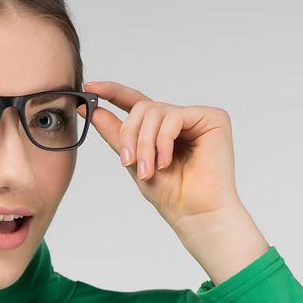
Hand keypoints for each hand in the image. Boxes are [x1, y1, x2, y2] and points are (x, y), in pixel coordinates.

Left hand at [79, 81, 246, 236]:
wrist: (195, 214)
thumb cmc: (171, 195)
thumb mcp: (133, 162)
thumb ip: (116, 134)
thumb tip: (91, 110)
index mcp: (161, 129)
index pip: (135, 102)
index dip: (113, 92)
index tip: (90, 88)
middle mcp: (178, 120)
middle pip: (142, 108)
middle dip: (130, 135)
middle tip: (128, 162)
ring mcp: (196, 117)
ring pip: (155, 111)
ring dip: (145, 144)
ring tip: (149, 170)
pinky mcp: (213, 118)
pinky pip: (175, 116)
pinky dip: (164, 141)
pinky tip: (166, 162)